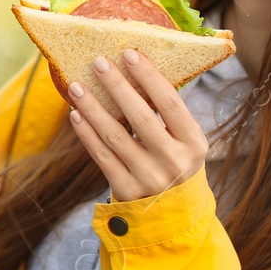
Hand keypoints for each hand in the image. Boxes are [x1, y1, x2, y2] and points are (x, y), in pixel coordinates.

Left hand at [67, 49, 208, 201]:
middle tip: (97, 62)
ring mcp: (148, 178)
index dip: (149, 77)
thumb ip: (169, 115)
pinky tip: (77, 115)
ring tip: (76, 86)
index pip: (170, 103)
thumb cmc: (176, 163)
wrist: (173, 215)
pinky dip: (87, 134)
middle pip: (140, 117)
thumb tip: (137, 70)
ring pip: (114, 136)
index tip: (130, 54)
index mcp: (194, 143)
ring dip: (93, 108)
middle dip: (116, 86)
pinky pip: (101, 156)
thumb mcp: (186, 142)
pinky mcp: (126, 190)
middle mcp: (173, 161)